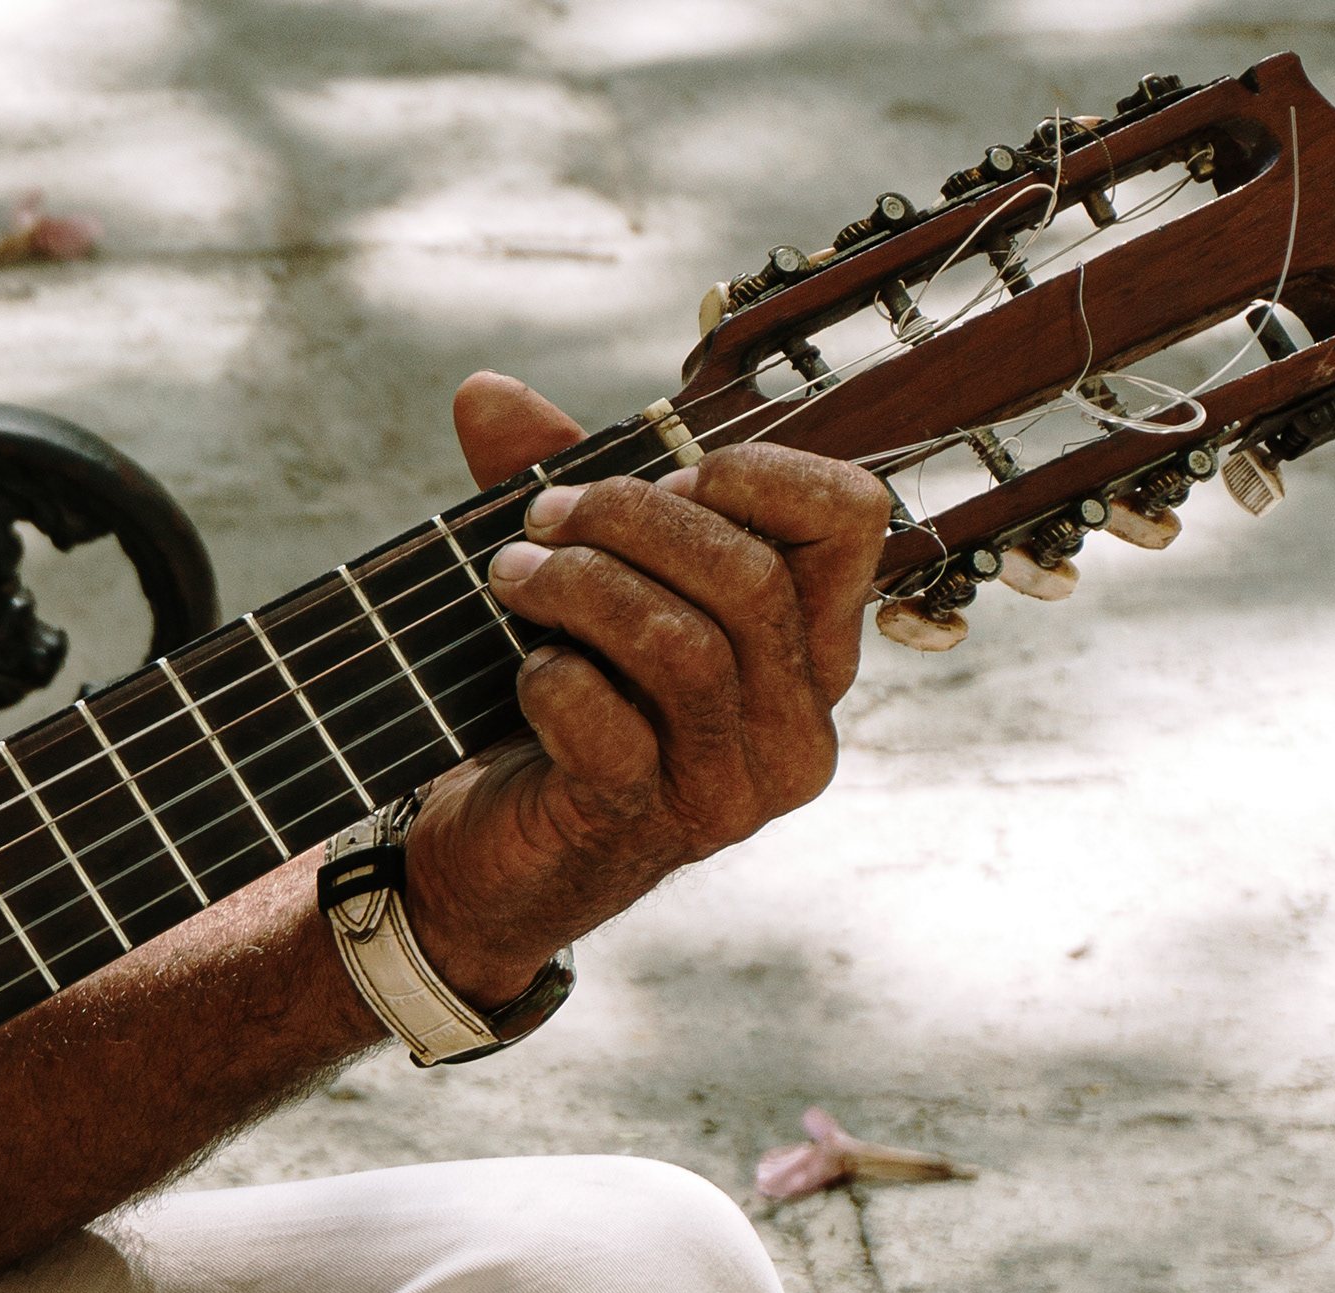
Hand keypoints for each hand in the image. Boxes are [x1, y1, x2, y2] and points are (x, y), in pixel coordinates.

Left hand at [395, 372, 886, 1001]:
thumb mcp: (575, 583)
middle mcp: (797, 723)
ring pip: (685, 646)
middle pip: (748, 576)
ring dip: (580, 587)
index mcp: (812, 648)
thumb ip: (552, 485)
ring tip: (510, 574)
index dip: (755, 469)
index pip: (852, 518)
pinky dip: (555, 680)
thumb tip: (482, 392)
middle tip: (538, 519)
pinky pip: (610, 727)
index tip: (662, 473)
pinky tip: (527, 673)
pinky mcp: (645, 825)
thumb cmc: (561, 708)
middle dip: (626, 519)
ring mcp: (730, 787)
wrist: (496, 858)